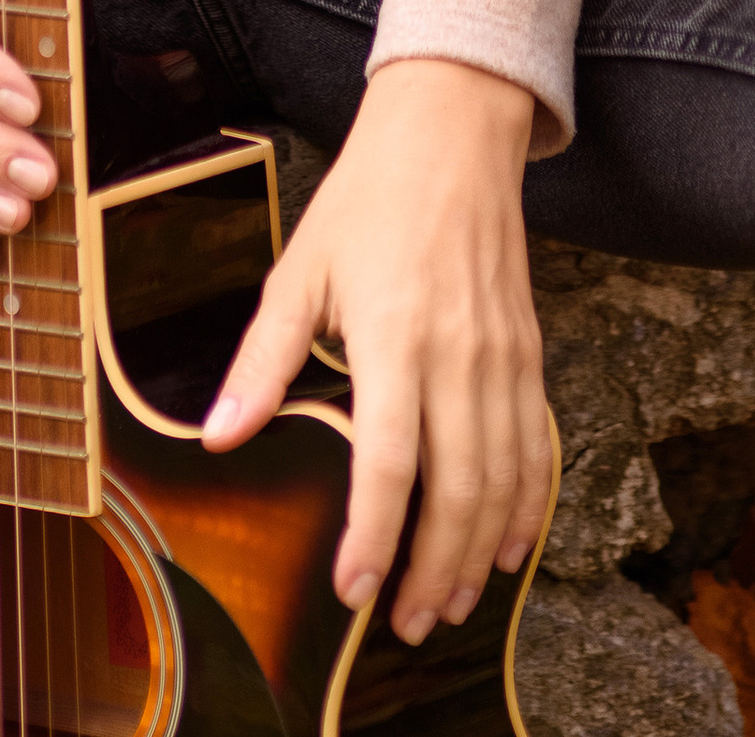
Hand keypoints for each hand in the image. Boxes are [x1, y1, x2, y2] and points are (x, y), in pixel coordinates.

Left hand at [203, 59, 549, 644]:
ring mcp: (502, 354)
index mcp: (395, 334)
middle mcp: (457, 353)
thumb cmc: (369, 197)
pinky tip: (505, 548)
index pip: (390, 464)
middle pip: (457, 491)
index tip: (353, 591)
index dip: (373, 539)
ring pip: (503, 481)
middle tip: (406, 625)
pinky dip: (525, 507)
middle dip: (433, 572)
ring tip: (448, 606)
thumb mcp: (301, 268)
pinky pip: (536, 447)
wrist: (453, 129)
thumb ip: (264, 361)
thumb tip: (219, 438)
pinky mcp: (528, 350)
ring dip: (478, 555)